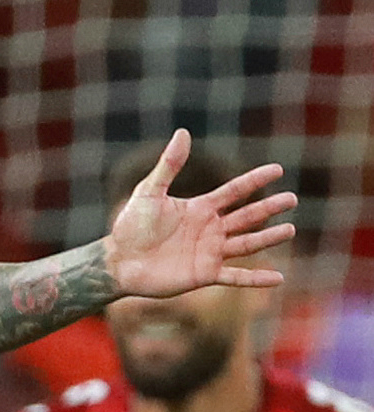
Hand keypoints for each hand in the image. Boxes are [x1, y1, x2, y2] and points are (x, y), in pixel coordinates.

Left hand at [104, 128, 293, 298]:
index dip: (255, 180)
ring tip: (290, 229)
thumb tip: (183, 132)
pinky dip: (256, 279)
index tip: (277, 169)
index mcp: (200, 208)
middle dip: (269, 208)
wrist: (118, 261)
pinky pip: (236, 277)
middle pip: (247, 216)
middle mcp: (209, 229)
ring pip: (246, 244)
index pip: (234, 191)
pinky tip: (278, 279)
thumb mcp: (149, 192)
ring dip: (268, 238)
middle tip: (292, 199)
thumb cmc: (130, 226)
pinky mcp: (204, 274)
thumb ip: (169, 165)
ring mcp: (209, 252)